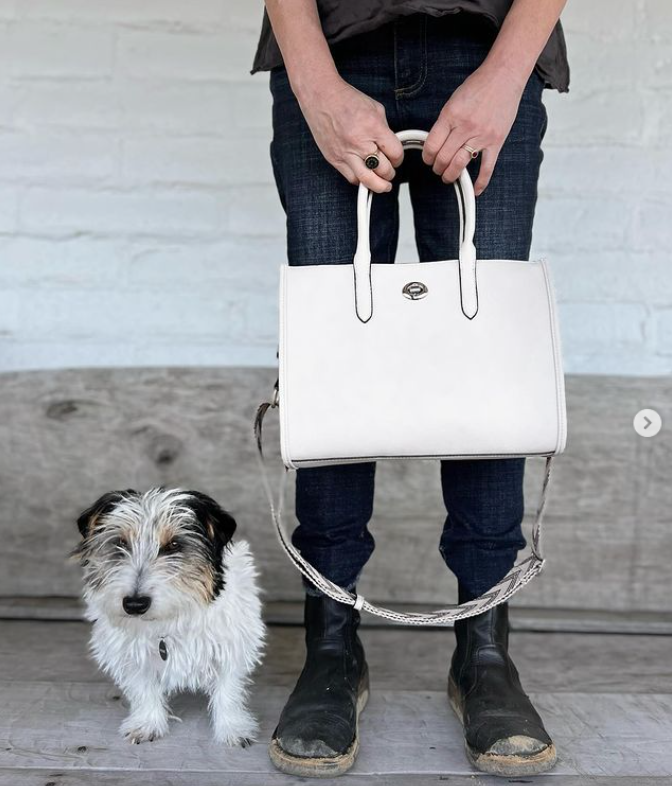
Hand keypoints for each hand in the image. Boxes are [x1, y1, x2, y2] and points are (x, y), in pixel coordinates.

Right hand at [296, 77, 403, 192]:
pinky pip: (351, 178)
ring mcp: (346, 153)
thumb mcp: (375, 109)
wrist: (320, 96)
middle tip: (390, 172)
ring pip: (367, 181)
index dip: (399, 158)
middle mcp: (360, 142)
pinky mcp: (334, 159)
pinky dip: (360, 180)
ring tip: (382, 185)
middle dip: (390, 173)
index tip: (396, 158)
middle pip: (384, 170)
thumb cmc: (345, 99)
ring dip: (378, 185)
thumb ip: (384, 130)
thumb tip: (389, 146)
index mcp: (373, 128)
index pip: (395, 154)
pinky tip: (364, 175)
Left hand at [422, 62, 526, 195]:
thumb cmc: (479, 85)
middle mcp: (465, 127)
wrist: (504, 75)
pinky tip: (476, 190)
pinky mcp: (496, 141)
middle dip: (437, 167)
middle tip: (437, 169)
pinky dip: (481, 182)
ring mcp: (481, 136)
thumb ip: (445, 122)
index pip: (432, 144)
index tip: (428, 159)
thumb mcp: (454, 100)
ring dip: (451, 175)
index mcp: (451, 115)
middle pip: (443, 157)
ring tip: (448, 177)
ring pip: (460, 164)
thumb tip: (436, 142)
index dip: (427, 156)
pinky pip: (487, 167)